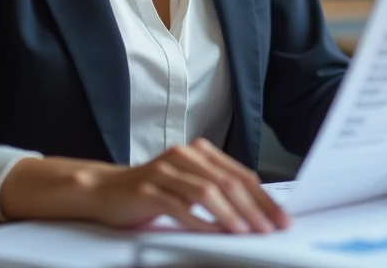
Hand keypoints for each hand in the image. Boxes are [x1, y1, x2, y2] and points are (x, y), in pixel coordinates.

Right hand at [84, 139, 290, 233]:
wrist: (105, 190)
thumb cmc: (152, 191)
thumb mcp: (188, 185)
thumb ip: (217, 189)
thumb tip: (258, 211)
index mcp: (199, 152)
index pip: (241, 175)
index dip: (264, 198)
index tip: (281, 218)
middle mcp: (184, 156)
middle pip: (228, 182)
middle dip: (254, 208)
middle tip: (271, 229)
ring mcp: (165, 171)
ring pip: (206, 191)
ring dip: (230, 214)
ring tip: (246, 232)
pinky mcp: (148, 189)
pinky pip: (178, 206)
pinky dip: (199, 221)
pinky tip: (212, 234)